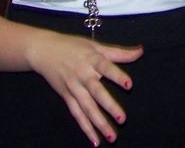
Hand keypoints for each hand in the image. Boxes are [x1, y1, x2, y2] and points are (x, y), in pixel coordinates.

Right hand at [28, 31, 143, 144]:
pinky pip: (77, 114)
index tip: (129, 85)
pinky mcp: (67, 97)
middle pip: (96, 92)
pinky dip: (85, 128)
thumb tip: (140, 51)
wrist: (43, 51)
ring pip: (87, 108)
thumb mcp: (95, 46)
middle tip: (122, 119)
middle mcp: (82, 75)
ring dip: (99, 123)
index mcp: (92, 59)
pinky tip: (95, 141)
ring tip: (111, 136)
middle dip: (109, 106)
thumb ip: (119, 52)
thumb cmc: (72, 46)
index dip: (117, 76)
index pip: (106, 68)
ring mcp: (73, 88)